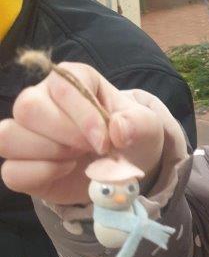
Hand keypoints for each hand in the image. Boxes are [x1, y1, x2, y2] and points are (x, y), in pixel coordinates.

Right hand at [0, 63, 164, 204]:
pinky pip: (10, 171)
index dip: (83, 115)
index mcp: (73, 80)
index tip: (105, 141)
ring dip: (48, 154)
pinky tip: (64, 171)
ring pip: (8, 136)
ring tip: (76, 158)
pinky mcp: (20, 164)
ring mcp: (26, 132)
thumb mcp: (147, 125)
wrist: (125, 164)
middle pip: (27, 107)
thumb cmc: (130, 134)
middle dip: (64, 135)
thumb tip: (118, 129)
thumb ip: (138, 123)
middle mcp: (42, 99)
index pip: (62, 85)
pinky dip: (40, 176)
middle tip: (91, 149)